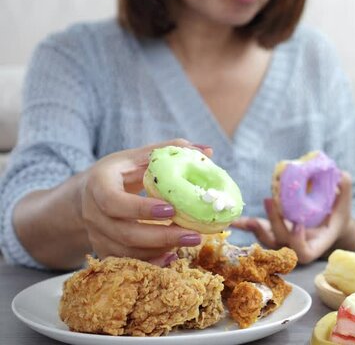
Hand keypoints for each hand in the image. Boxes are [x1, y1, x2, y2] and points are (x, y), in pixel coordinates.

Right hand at [77, 138, 211, 265]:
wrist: (89, 194)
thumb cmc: (121, 172)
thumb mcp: (140, 156)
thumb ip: (171, 149)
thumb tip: (208, 150)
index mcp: (99, 184)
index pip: (114, 201)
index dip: (141, 209)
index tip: (172, 209)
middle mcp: (93, 213)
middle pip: (125, 233)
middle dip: (162, 237)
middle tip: (194, 235)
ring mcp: (96, 235)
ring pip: (127, 252)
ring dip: (160, 250)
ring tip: (189, 242)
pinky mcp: (103, 250)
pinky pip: (127, 262)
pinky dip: (151, 262)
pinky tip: (172, 256)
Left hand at [233, 172, 354, 263]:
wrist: (329, 224)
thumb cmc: (338, 215)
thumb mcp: (345, 203)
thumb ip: (344, 189)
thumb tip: (341, 176)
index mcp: (316, 244)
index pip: (304, 253)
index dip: (298, 242)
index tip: (298, 224)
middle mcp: (298, 245)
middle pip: (282, 243)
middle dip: (275, 224)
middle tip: (271, 201)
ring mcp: (284, 240)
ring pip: (268, 240)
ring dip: (257, 228)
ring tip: (250, 215)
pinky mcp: (273, 230)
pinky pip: (258, 231)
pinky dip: (246, 226)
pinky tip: (235, 221)